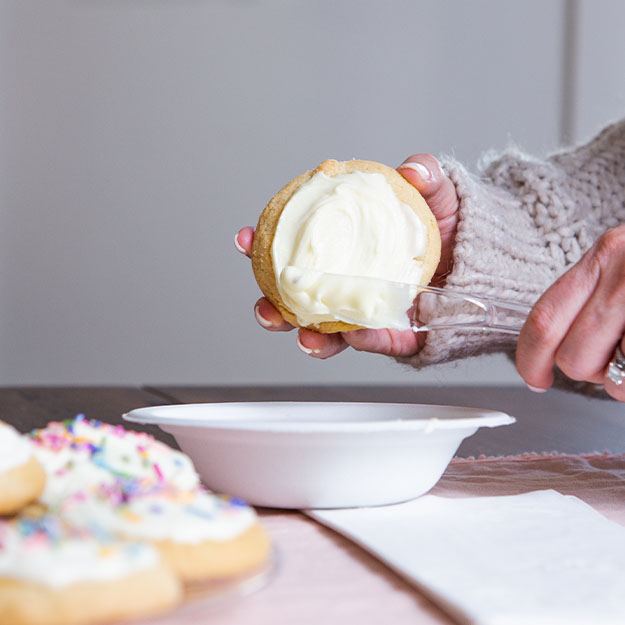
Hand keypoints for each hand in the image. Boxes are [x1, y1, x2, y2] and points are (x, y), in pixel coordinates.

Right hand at [235, 154, 459, 358]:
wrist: (493, 257)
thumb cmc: (456, 222)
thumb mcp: (439, 190)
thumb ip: (425, 174)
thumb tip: (410, 169)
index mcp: (345, 247)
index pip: (296, 248)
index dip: (264, 245)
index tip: (243, 239)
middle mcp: (351, 283)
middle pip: (302, 300)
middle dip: (274, 307)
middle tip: (265, 307)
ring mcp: (372, 312)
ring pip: (332, 331)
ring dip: (312, 337)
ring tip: (306, 337)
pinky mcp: (401, 335)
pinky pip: (380, 341)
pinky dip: (367, 339)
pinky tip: (358, 334)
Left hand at [516, 225, 624, 400]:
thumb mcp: (622, 265)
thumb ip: (588, 296)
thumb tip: (558, 346)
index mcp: (601, 258)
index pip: (543, 319)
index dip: (530, 359)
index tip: (533, 377)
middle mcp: (621, 273)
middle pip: (572, 357)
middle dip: (586, 372)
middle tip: (609, 360)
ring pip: (611, 377)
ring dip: (620, 380)